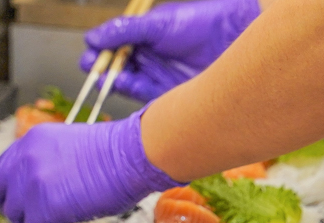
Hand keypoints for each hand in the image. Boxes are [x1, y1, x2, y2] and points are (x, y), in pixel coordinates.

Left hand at [0, 109, 181, 222]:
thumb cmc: (117, 153)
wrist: (131, 155)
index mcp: (32, 140)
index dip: (13, 186)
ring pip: (13, 214)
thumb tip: (51, 185)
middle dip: (10, 207)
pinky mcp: (43, 207)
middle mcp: (24, 158)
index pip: (5, 166)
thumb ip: (51, 161)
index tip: (27, 198)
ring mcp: (31, 184)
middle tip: (28, 218)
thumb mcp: (72, 146)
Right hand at [80, 0, 260, 101]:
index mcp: (145, 40)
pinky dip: (133, 91)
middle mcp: (150, 61)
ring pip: (130, 84)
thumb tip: (92, 38)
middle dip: (103, 71)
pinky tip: (125, 83)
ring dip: (116, 82)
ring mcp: (159, 78)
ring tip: (110, 77)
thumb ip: (125, 31)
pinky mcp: (170, 95)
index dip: (100, 55)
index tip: (90, 57)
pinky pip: (145, 97)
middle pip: (118, 69)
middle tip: (94, 70)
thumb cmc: (199, 24)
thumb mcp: (157, 25)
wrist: (233, 37)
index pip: (115, 50)